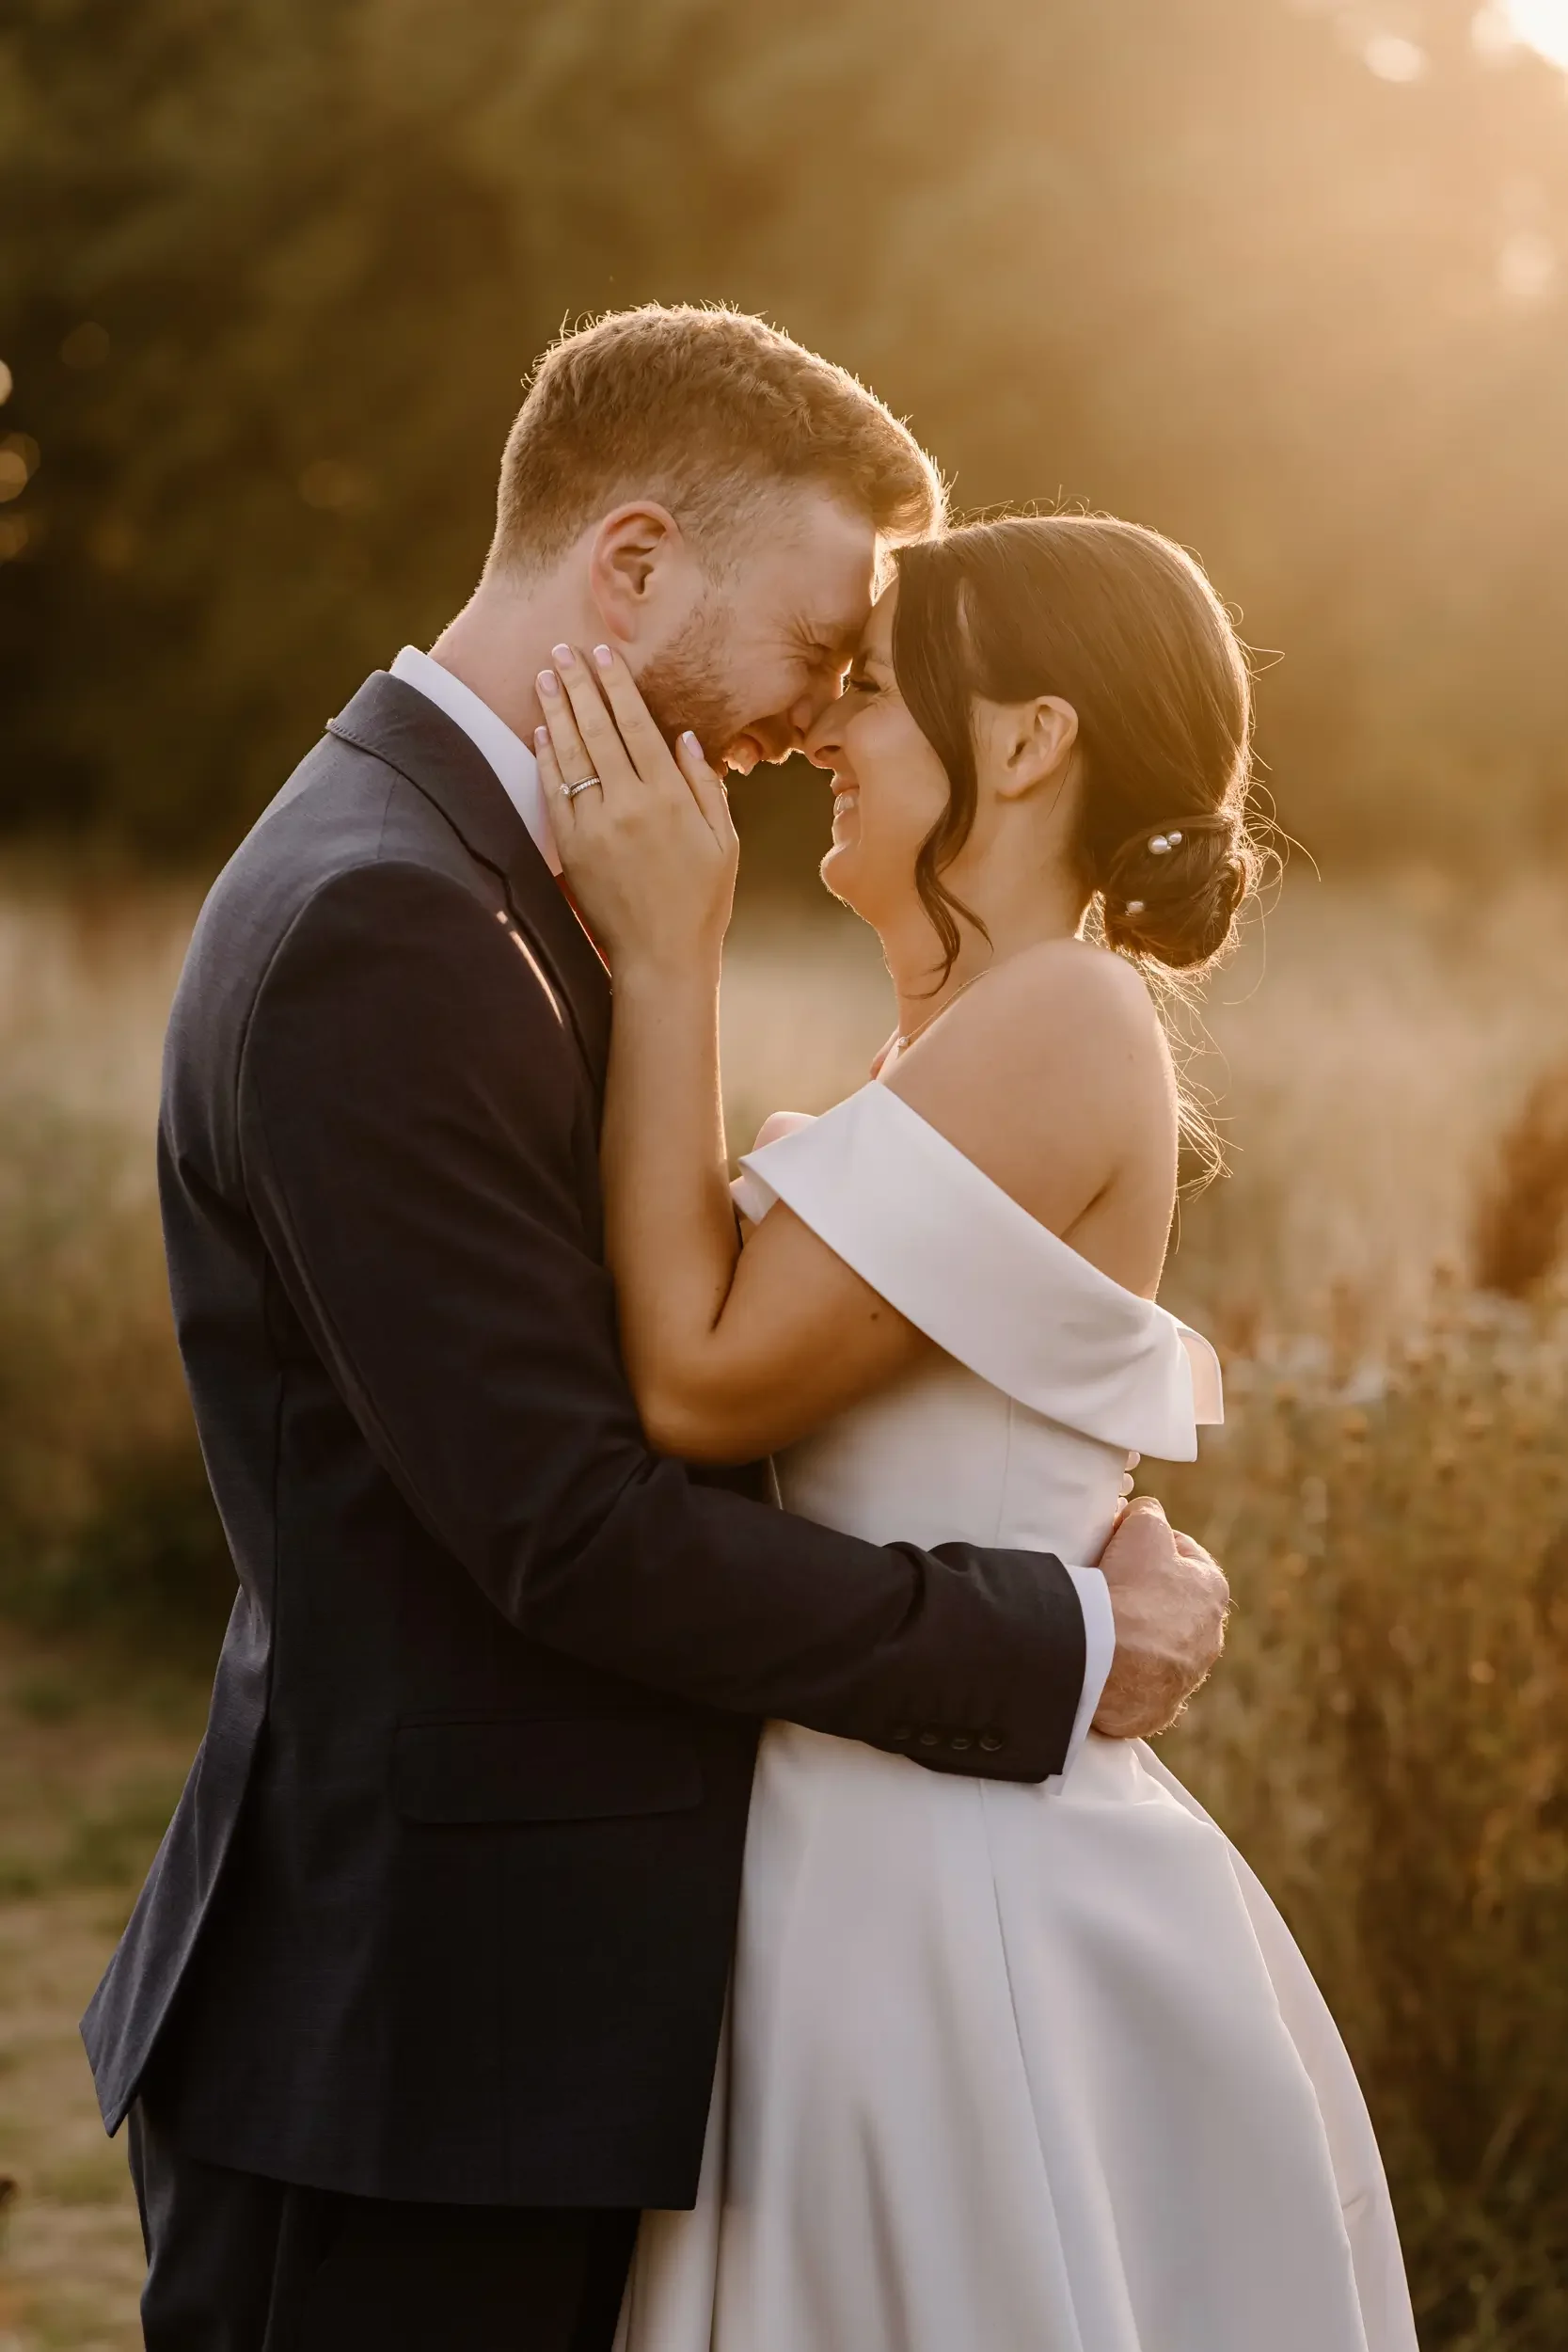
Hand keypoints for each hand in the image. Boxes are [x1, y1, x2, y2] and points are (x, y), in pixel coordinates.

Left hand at [538, 642, 738, 975]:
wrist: (662, 956)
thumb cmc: (701, 900)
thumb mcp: (723, 841)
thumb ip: (706, 786)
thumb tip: (685, 738)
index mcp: (670, 798)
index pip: (637, 726)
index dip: (617, 686)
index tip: (604, 654)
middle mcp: (630, 805)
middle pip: (598, 730)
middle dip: (579, 686)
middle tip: (562, 650)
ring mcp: (597, 826)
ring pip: (571, 755)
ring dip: (555, 712)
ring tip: (544, 677)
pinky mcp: (573, 848)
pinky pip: (554, 792)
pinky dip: (546, 759)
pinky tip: (540, 732)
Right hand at [1092, 1495, 1228, 1738]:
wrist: (1106, 1658)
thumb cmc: (1131, 1589)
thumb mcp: (1143, 1526)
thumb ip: (1150, 1513)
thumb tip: (1145, 1514)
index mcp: (1212, 1590)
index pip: (1182, 1554)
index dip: (1148, 1542)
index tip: (1121, 1543)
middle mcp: (1210, 1637)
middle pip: (1171, 1603)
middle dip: (1145, 1591)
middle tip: (1109, 1583)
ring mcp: (1186, 1677)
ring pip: (1159, 1646)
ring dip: (1136, 1634)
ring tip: (1102, 1624)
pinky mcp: (1158, 1709)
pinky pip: (1140, 1684)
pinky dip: (1123, 1672)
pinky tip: (1102, 1659)